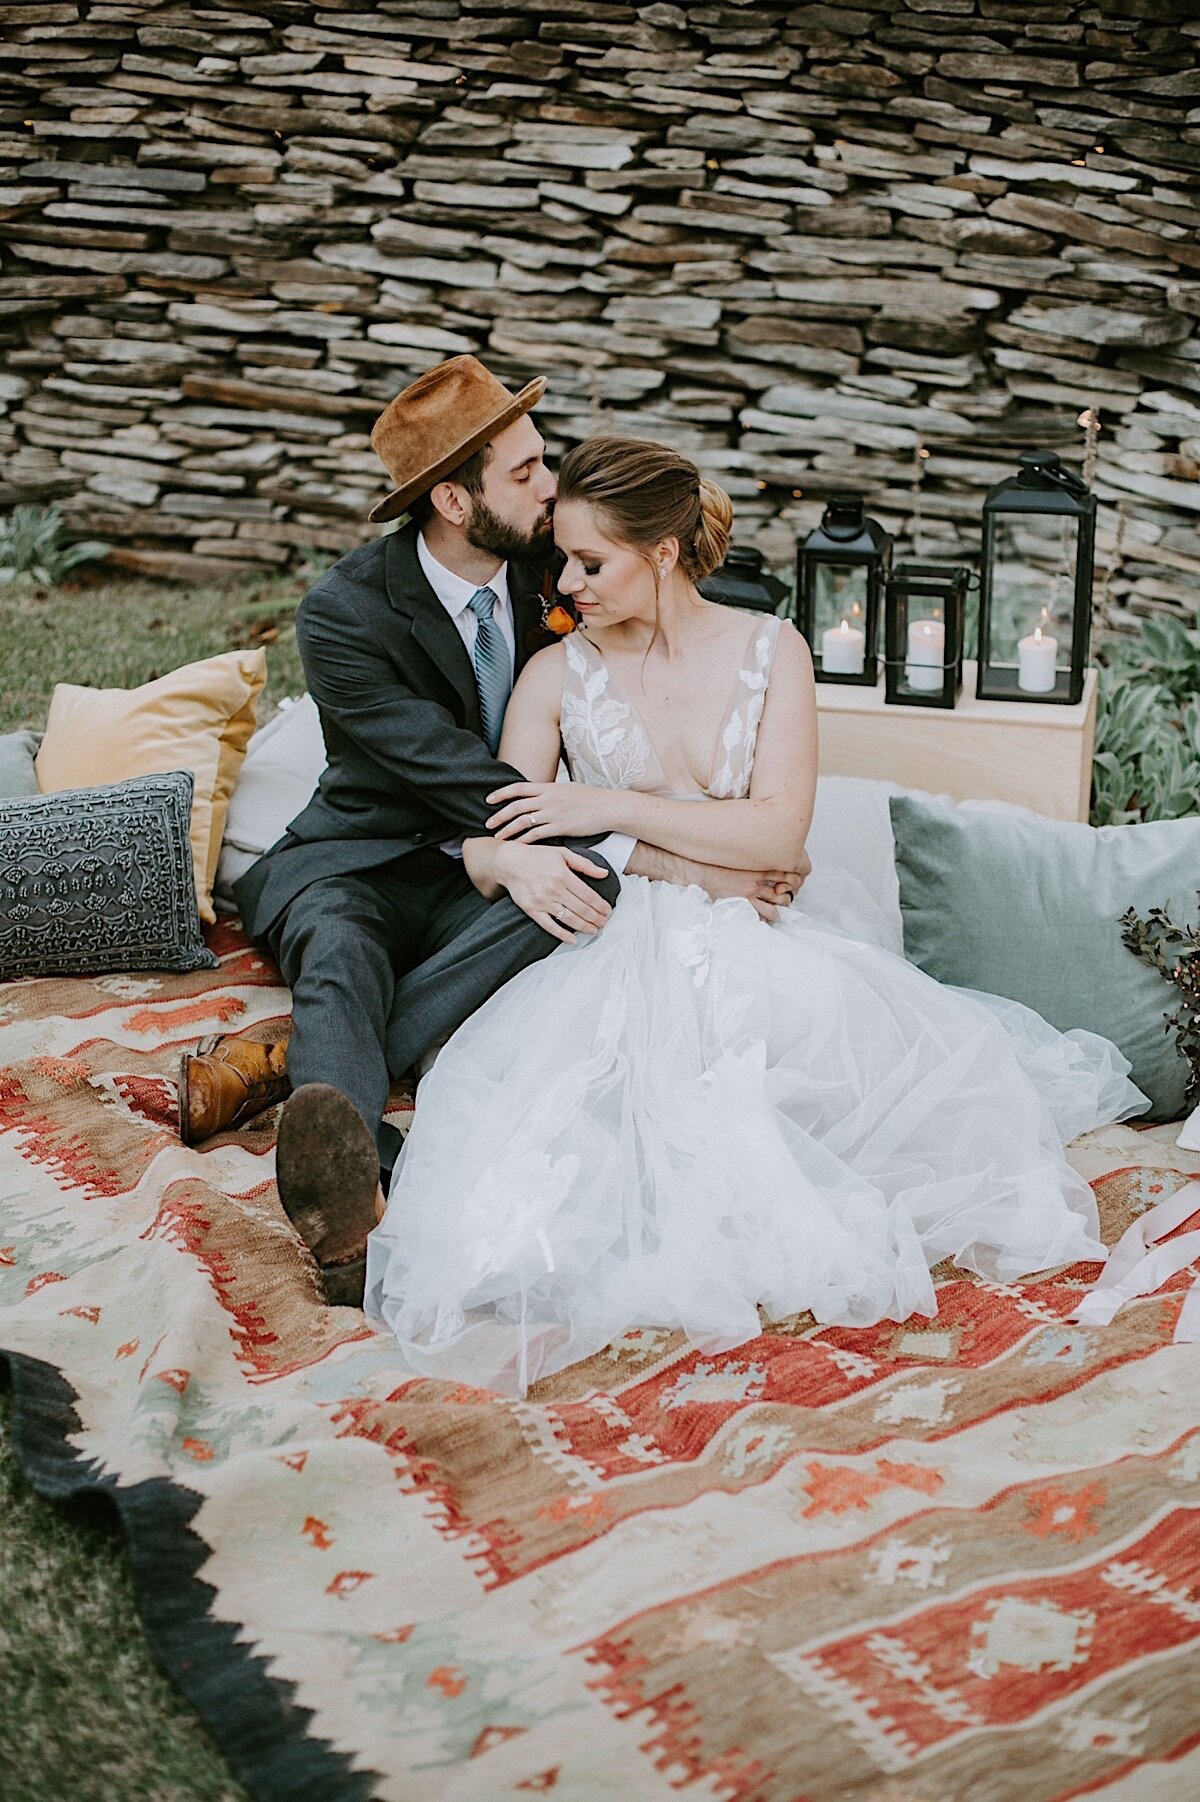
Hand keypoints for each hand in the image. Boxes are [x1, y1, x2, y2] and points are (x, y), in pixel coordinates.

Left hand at [486, 779, 615, 842]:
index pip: (519, 788)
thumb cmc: (592, 799)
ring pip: (523, 822)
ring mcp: (554, 813)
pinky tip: (517, 846)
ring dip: (508, 830)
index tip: (489, 799)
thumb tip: (542, 794)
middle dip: (499, 815)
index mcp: (549, 788)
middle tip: (487, 823)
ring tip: (498, 837)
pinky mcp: (561, 827)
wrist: (609, 807)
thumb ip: (552, 793)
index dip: (501, 793)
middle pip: (516, 806)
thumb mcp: (569, 790)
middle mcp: (548, 799)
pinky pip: (536, 835)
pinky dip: (524, 841)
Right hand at [493, 842, 613, 944]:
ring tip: (594, 930)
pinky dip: (562, 935)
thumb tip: (604, 873)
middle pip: (581, 909)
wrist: (509, 862)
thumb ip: (584, 864)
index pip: (589, 895)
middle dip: (596, 918)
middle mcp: (554, 890)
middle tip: (604, 923)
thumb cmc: (536, 856)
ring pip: (569, 919)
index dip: (601, 906)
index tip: (608, 911)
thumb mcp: (562, 853)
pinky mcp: (531, 910)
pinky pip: (549, 926)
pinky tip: (572, 939)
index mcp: (563, 875)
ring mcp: (542, 901)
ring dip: (584, 927)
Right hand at [692, 860, 808, 923]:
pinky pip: (759, 916)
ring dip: (777, 910)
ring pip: (774, 908)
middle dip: (786, 896)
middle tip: (785, 897)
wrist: (698, 873)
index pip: (784, 873)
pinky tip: (763, 918)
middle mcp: (755, 882)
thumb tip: (758, 858)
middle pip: (782, 893)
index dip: (793, 878)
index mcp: (756, 867)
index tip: (795, 881)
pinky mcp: (740, 905)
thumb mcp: (736, 857)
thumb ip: (750, 859)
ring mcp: (748, 896)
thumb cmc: (714, 864)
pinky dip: (764, 919)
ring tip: (776, 910)